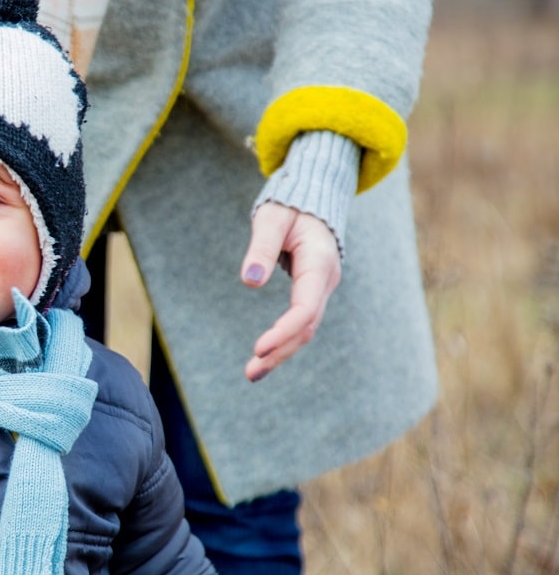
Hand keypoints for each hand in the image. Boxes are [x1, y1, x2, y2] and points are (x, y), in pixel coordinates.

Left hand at [239, 202, 340, 381]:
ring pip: (305, 330)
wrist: (312, 200)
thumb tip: (249, 280)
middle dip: (280, 351)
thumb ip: (261, 246)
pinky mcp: (311, 294)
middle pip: (306, 326)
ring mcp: (320, 289)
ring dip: (281, 353)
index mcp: (319, 262)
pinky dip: (284, 342)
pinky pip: (300, 324)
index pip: (305, 307)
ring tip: (252, 373)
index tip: (258, 348)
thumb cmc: (289, 206)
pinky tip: (263, 358)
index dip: (283, 331)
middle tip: (251, 372)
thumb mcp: (272, 218)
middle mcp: (325, 281)